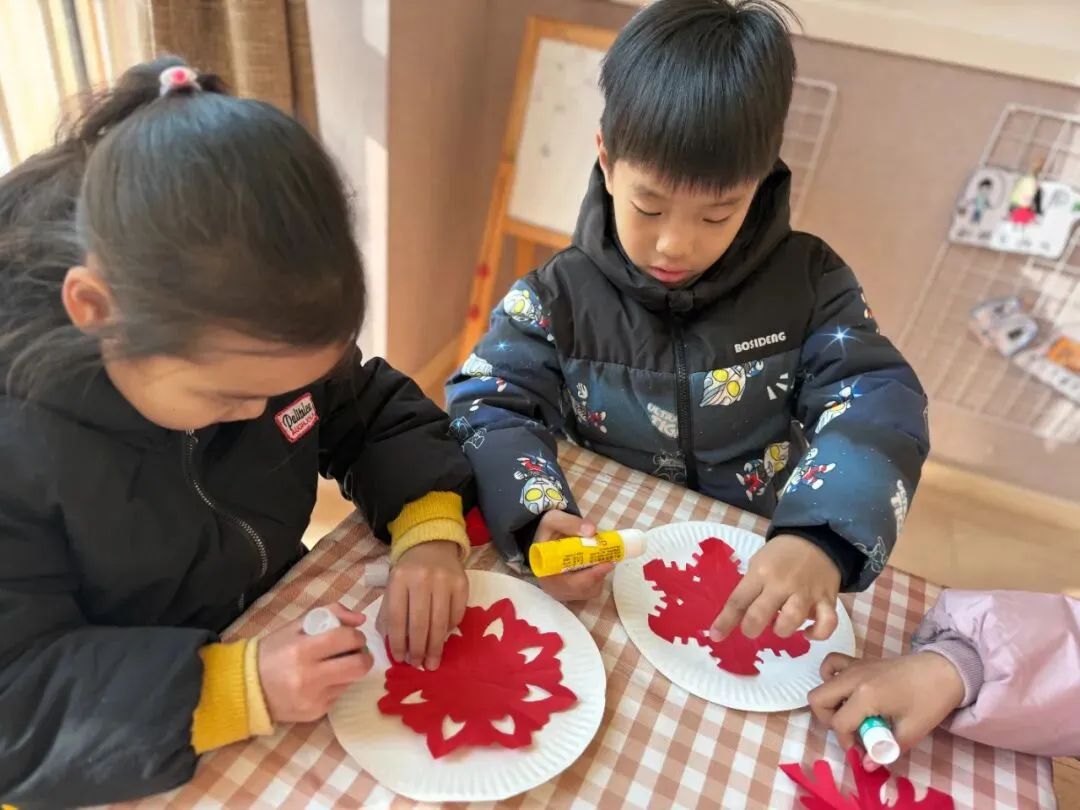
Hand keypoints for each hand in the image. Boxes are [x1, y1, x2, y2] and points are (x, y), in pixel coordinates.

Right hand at [258, 602, 372, 723]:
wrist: (246, 688)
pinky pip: (339, 695)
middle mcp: (308, 677)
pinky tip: (320, 680)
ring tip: (332, 664)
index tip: (353, 636)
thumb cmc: (273, 652)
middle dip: (364, 656)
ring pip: (351, 681)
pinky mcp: (315, 713)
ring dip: (349, 670)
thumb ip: (331, 614)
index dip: (356, 635)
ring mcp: (313, 699)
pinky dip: (336, 684)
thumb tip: (361, 619)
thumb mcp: (296, 626)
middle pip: (358, 666)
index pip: (346, 639)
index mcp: (301, 650)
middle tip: (356, 651)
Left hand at [377, 540, 467, 669]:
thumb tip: (392, 647)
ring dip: (436, 646)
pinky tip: (443, 636)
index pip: (397, 618)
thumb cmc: (408, 573)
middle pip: (420, 623)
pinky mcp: (462, 583)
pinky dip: (449, 629)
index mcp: (399, 580)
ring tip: (432, 662)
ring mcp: (444, 580)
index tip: (400, 660)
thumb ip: (389, 615)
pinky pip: (457, 615)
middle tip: (418, 665)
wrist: (431, 546)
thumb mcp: (392, 588)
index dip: (398, 642)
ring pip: (440, 622)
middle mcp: (422, 578)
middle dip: (419, 649)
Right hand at [532, 510, 611, 601]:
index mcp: (545, 572)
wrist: (545, 535)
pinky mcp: (572, 592)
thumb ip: (571, 524)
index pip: (569, 583)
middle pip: (582, 590)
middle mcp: (553, 587)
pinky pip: (591, 591)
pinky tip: (595, 565)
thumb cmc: (548, 530)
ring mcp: (563, 592)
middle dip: (599, 575)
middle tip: (609, 559)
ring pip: (589, 591)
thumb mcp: (555, 520)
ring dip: (599, 576)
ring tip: (599, 559)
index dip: (590, 577)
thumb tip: (592, 530)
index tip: (607, 564)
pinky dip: (598, 578)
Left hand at [710, 534, 839, 641]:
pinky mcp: (827, 599)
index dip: (725, 622)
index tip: (716, 636)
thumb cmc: (782, 555)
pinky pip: (826, 623)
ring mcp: (806, 593)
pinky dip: (817, 633)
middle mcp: (781, 584)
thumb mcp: (759, 563)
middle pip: (760, 614)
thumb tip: (738, 616)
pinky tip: (808, 633)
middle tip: (751, 629)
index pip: (738, 601)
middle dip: (750, 629)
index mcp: (760, 573)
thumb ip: (750, 588)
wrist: (817, 539)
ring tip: (780, 625)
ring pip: (791, 621)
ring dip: (782, 630)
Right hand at [809, 652, 965, 752]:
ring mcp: (854, 667)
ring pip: (822, 683)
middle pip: (818, 699)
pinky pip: (832, 665)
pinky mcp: (859, 662)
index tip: (862, 751)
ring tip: (850, 713)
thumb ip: (887, 749)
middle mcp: (853, 678)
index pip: (839, 723)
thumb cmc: (930, 700)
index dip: (847, 743)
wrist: (944, 670)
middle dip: (829, 721)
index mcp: (866, 695)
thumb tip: (868, 765)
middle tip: (851, 731)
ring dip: (830, 702)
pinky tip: (846, 691)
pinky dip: (831, 677)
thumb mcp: (913, 730)